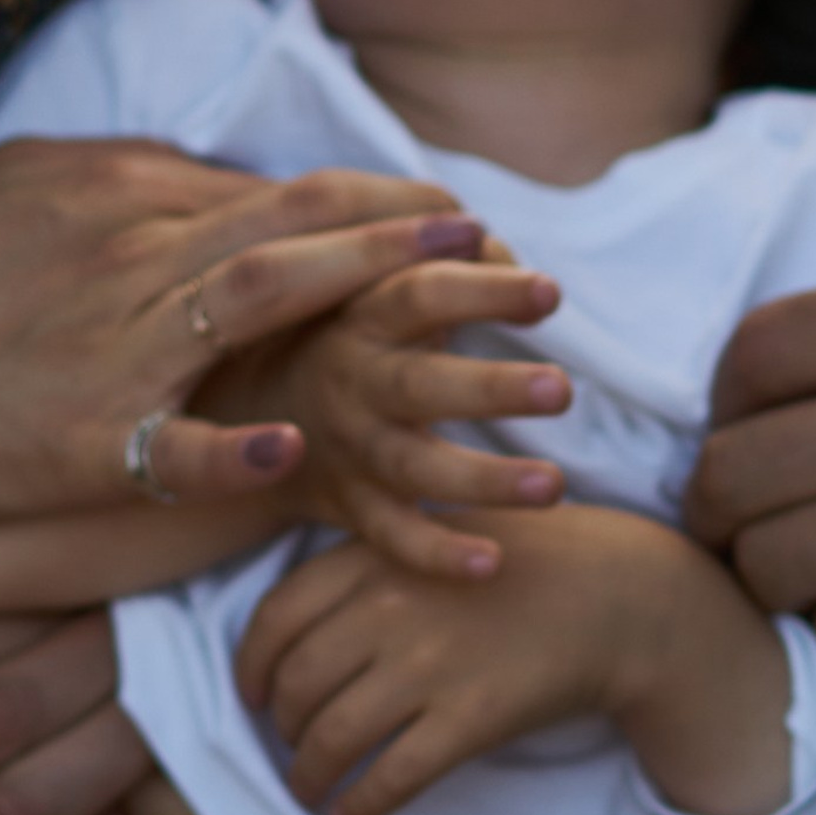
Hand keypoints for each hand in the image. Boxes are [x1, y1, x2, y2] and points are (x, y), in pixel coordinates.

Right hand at [0, 135, 487, 653]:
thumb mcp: (19, 190)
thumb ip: (121, 186)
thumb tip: (199, 176)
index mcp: (122, 192)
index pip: (279, 189)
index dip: (378, 206)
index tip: (457, 217)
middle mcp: (130, 246)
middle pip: (301, 226)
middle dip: (418, 237)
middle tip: (515, 252)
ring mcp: (108, 336)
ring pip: (266, 300)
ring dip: (378, 299)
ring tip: (462, 307)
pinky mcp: (75, 429)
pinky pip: (171, 436)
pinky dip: (237, 438)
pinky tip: (299, 443)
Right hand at [205, 253, 575, 578]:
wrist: (252, 407)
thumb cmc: (352, 328)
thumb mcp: (376, 280)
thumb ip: (444, 258)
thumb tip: (503, 252)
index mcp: (364, 315)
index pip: (423, 294)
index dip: (484, 291)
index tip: (551, 293)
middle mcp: (355, 380)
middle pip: (420, 385)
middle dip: (491, 389)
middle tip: (562, 389)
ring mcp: (352, 447)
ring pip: (415, 469)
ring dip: (485, 480)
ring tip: (554, 485)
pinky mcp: (352, 505)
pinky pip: (394, 538)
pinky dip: (438, 554)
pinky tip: (492, 562)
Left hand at [234, 505, 789, 814]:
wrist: (613, 592)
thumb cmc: (519, 561)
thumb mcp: (431, 538)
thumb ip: (362, 568)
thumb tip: (290, 632)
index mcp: (374, 555)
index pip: (276, 616)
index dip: (251, 665)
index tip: (251, 693)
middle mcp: (389, 606)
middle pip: (297, 684)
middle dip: (282, 725)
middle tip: (290, 742)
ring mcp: (429, 664)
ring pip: (332, 737)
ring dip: (308, 775)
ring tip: (311, 789)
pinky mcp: (469, 718)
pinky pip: (392, 777)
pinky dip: (362, 805)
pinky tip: (353, 814)